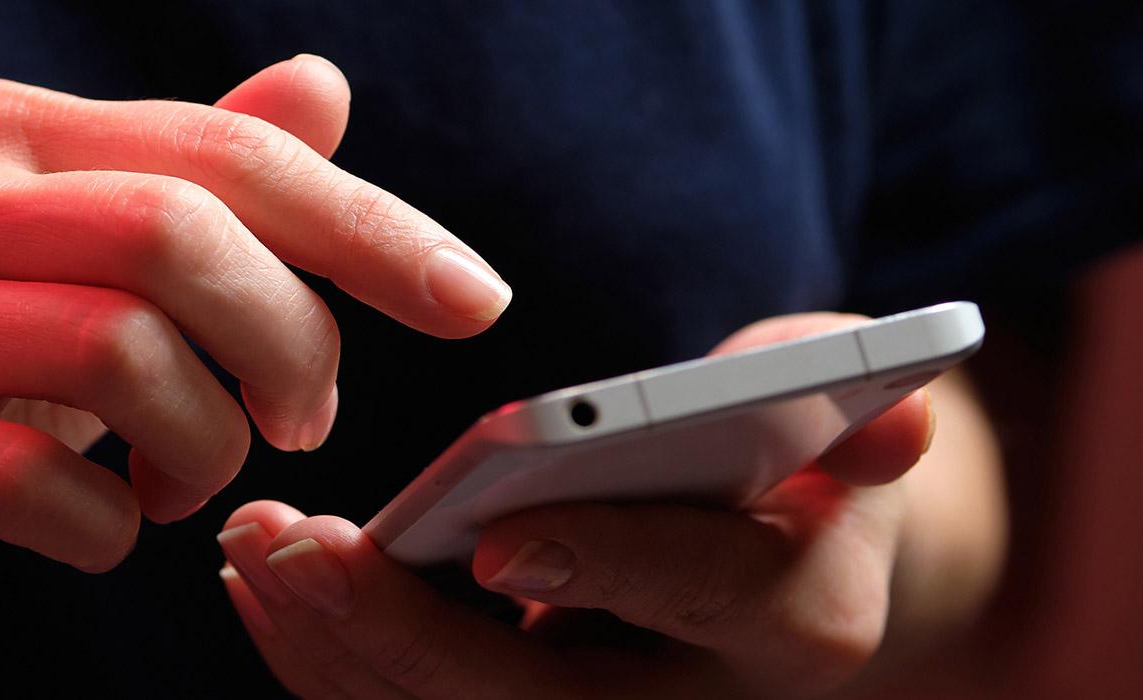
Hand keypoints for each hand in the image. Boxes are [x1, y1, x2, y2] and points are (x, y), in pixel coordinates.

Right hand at [0, 55, 512, 638]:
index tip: (473, 301)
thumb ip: (197, 176)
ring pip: (117, 353)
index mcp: (11, 133)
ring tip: (192, 481)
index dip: (368, 227)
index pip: (225, 153)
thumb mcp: (83, 262)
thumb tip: (322, 85)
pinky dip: (108, 527)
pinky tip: (103, 529)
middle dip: (286, 343)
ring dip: (204, 446)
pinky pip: (31, 481)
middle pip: (176, 235)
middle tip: (302, 422)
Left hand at [217, 313, 937, 698]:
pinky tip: (263, 588)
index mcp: (798, 619)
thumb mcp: (847, 423)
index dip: (605, 569)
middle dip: (397, 631)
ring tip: (248, 552)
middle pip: (532, 699)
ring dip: (334, 646)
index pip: (702, 597)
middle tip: (290, 547)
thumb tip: (894, 417)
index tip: (499, 541)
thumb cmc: (803, 464)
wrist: (783, 558)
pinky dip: (332, 659)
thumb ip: (862, 413)